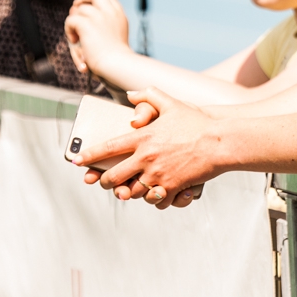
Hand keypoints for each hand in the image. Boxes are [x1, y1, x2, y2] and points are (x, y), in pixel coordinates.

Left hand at [64, 0, 131, 76]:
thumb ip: (105, 23)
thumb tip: (82, 13)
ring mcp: (99, 16)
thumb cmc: (114, 57)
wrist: (116, 65)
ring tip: (76, 36)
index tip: (87, 3)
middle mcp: (110, 12)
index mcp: (119, 15)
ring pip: (79, 9)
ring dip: (75, 20)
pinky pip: (71, 20)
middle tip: (75, 7)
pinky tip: (74, 39)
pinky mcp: (87, 24)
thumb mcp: (115, 35)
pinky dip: (69, 29)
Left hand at [77, 88, 223, 209]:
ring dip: (128, 192)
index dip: (89, 156)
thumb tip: (130, 95)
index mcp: (142, 138)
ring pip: (132, 191)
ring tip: (128, 190)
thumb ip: (148, 96)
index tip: (77, 161)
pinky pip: (155, 201)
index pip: (108, 148)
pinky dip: (153, 200)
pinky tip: (154, 195)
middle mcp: (146, 158)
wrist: (219, 141)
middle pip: (114, 176)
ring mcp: (158, 174)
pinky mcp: (171, 187)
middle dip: (105, 181)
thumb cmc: (196, 122)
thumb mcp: (171, 103)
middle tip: (103, 181)